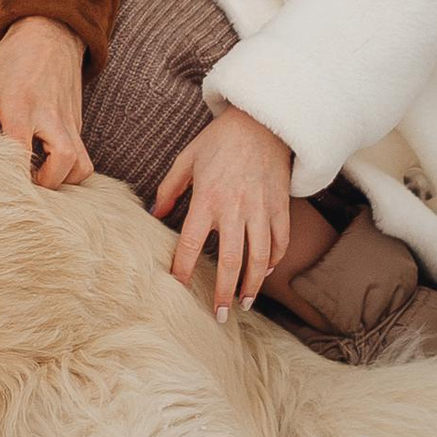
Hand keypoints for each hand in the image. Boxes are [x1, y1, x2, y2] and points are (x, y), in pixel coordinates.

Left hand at [0, 16, 91, 189]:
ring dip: (64, 179)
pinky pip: (82, 155)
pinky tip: (49, 165)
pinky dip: (70, 168)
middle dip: (47, 183)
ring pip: (81, 165)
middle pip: (64, 161)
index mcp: (21, 105)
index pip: (21, 149)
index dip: (13, 174)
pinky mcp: (78, 122)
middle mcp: (50, 115)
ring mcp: (69, 120)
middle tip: (27, 183)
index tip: (2, 184)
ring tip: (42, 176)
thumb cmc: (13, 57)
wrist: (51, 32)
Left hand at [154, 106, 295, 318]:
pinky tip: (265, 273)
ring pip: (259, 258)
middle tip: (219, 315)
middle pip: (230, 261)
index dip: (184, 269)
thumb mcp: (187, 159)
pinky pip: (280, 242)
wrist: (262, 121)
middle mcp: (236, 208)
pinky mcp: (281, 206)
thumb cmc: (220, 140)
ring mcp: (261, 209)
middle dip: (224, 292)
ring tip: (244, 303)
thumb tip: (156, 214)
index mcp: (208, 198)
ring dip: (252, 285)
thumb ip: (169, 189)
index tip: (179, 288)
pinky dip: (274, 261)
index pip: (192, 243)